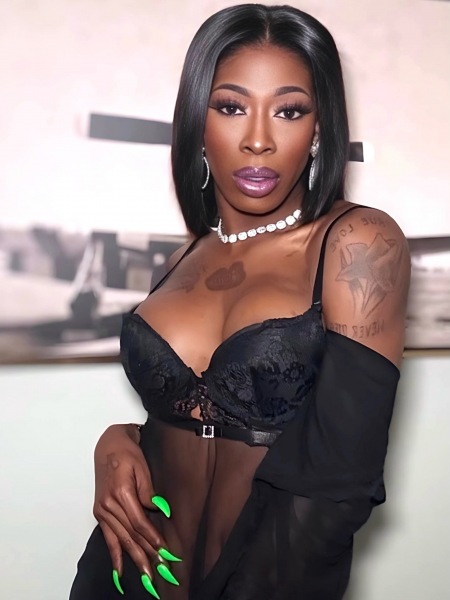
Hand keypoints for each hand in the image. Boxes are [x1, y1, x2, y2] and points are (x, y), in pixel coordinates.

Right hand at [93, 424, 180, 595]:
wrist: (109, 444)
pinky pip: (108, 538)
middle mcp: (109, 505)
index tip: (164, 550)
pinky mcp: (101, 513)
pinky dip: (115, 555)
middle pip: (130, 535)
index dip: (152, 537)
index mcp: (120, 492)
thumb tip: (158, 510)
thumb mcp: (142, 466)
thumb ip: (148, 491)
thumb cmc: (126, 452)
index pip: (139, 522)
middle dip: (145, 555)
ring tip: (146, 576)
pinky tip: (120, 571)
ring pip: (121, 539)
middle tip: (159, 572)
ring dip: (134, 558)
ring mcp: (103, 510)